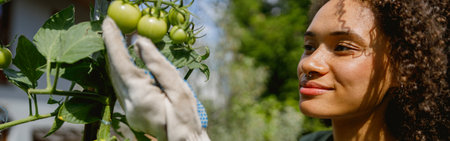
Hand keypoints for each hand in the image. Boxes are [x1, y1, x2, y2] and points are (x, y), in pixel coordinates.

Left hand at [102, 17, 208, 140]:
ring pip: (115, 78)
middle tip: (110, 24)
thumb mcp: (178, 89)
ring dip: (115, 57)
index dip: (113, 42)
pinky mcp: (131, 112)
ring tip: (115, 36)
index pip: (121, 64)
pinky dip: (120, 69)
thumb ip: (158, 65)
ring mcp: (128, 110)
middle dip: (111, 46)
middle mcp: (129, 104)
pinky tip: (124, 59)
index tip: (108, 23)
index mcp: (140, 96)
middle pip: (114, 70)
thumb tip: (140, 42)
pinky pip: (121, 86)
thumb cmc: (187, 119)